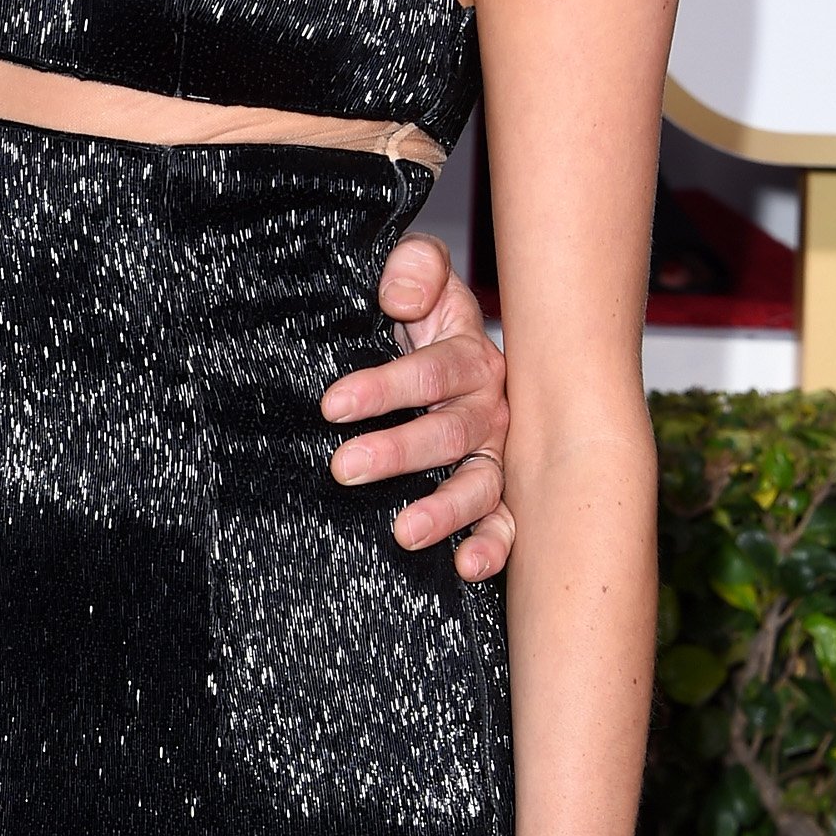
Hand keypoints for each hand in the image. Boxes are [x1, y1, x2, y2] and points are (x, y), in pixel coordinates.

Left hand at [324, 232, 513, 579]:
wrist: (439, 340)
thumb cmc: (423, 311)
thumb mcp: (418, 273)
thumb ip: (414, 268)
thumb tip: (399, 297)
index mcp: (470, 357)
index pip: (431, 372)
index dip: (383, 389)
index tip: (332, 405)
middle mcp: (490, 410)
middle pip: (449, 433)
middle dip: (397, 452)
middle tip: (343, 467)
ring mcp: (494, 455)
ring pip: (480, 485)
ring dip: (444, 511)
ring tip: (404, 533)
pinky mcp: (495, 493)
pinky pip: (503, 524)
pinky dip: (493, 548)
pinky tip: (468, 567)